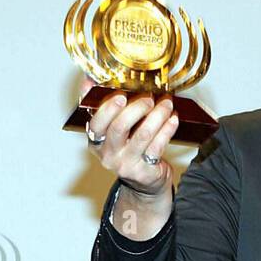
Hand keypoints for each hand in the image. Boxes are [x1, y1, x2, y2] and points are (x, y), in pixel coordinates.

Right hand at [81, 73, 178, 197]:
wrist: (143, 181)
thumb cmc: (126, 149)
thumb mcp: (109, 130)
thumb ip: (99, 105)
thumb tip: (89, 79)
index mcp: (95, 140)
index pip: (96, 123)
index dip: (108, 108)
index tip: (121, 94)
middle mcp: (108, 154)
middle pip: (119, 127)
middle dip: (136, 108)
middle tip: (149, 97)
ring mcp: (127, 164)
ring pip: (143, 135)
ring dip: (157, 115)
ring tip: (166, 103)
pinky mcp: (145, 170)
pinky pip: (158, 146)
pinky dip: (167, 129)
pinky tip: (172, 119)